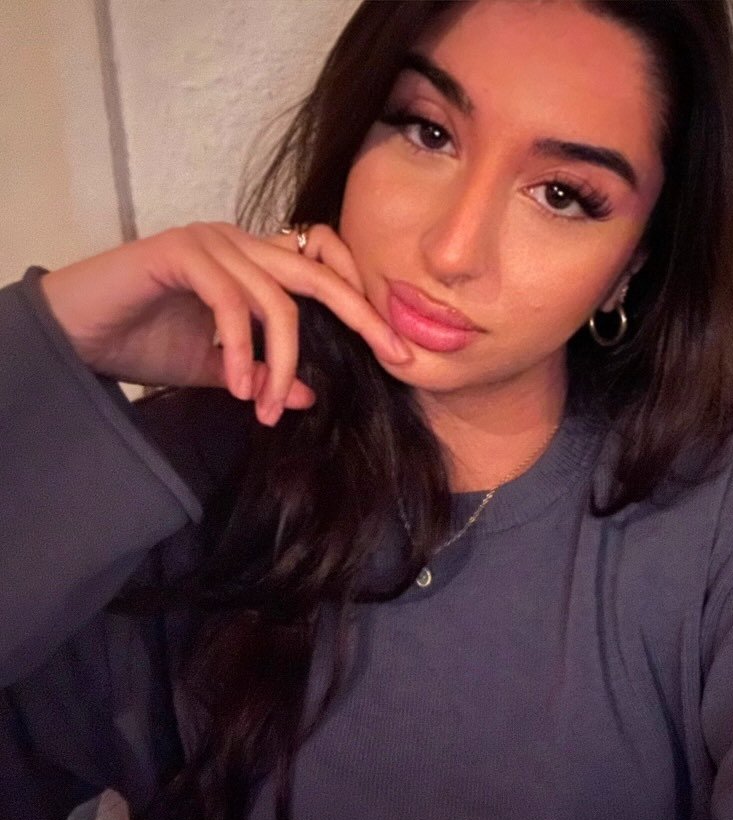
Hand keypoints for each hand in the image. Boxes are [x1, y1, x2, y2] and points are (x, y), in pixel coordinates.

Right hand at [39, 222, 410, 425]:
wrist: (78, 331)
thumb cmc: (148, 342)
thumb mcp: (221, 370)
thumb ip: (264, 376)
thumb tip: (310, 397)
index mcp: (258, 263)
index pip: (327, 272)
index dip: (364, 306)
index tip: (398, 353)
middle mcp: (243, 243)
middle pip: (321, 275)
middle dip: (364, 317)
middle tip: (394, 359)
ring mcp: (214, 242)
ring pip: (277, 301)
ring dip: (279, 364)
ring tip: (261, 410)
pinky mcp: (182, 252)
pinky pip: (231, 302)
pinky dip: (238, 350)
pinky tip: (234, 386)